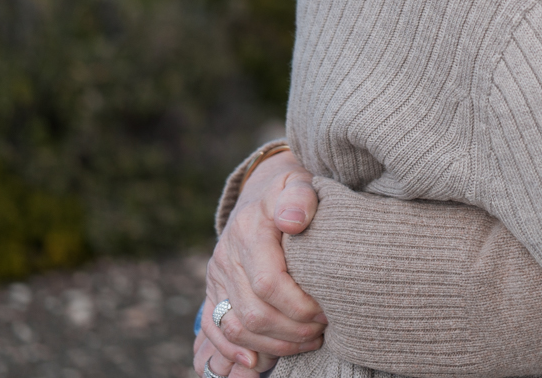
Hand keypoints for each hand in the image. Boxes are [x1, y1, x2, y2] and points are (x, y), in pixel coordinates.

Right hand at [199, 148, 327, 372]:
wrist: (262, 188)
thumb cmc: (292, 189)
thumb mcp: (300, 181)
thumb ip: (300, 197)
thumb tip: (293, 221)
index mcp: (250, 229)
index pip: (269, 282)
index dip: (300, 305)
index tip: (328, 310)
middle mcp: (227, 255)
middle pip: (254, 312)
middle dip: (292, 330)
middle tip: (323, 329)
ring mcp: (217, 274)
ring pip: (236, 326)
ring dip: (273, 344)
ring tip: (308, 341)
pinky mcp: (214, 288)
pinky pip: (215, 328)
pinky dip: (234, 351)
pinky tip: (259, 362)